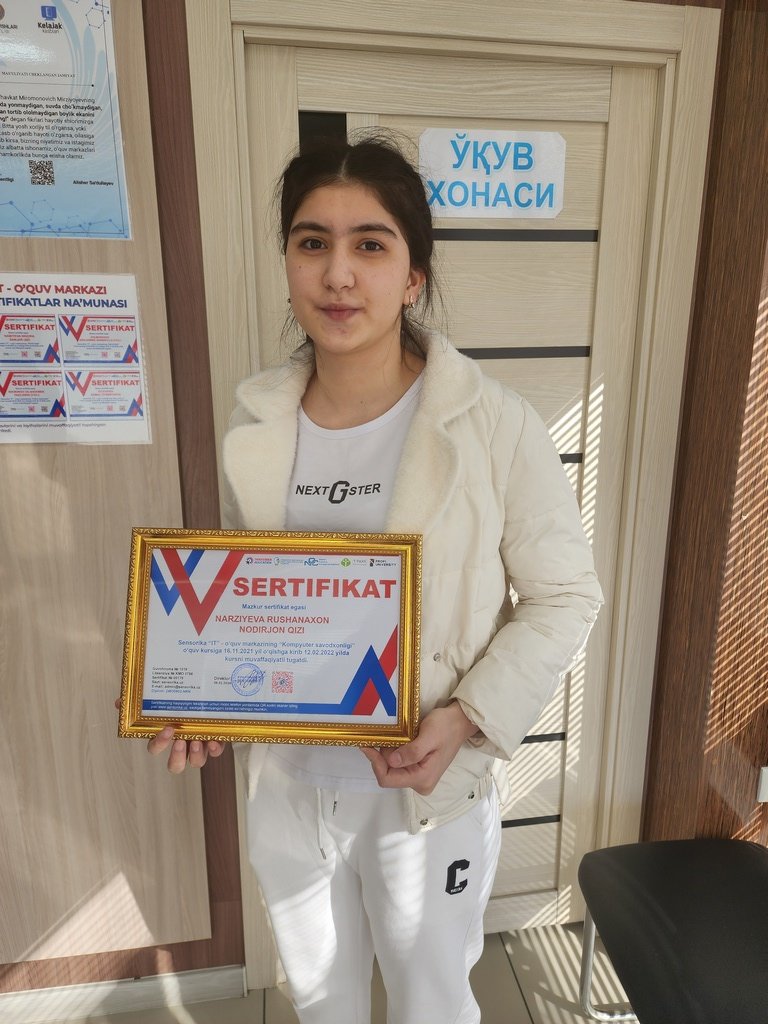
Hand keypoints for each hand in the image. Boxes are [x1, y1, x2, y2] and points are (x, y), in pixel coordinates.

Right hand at [115, 697, 225, 772]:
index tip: (167, 730)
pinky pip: (216, 752)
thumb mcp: (160, 699)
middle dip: (176, 757)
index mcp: (165, 737)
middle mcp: (181, 746)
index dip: (159, 743)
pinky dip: (216, 749)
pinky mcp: (215, 742)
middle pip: (175, 765)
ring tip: (198, 740)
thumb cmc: (178, 703)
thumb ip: (140, 702)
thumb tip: (119, 702)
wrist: (204, 695)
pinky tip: (216, 741)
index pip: (155, 748)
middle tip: (180, 741)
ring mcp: (198, 746)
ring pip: (196, 762)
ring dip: (196, 755)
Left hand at [361, 702, 478, 795]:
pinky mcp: (419, 769)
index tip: (367, 745)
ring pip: (393, 767)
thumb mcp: (429, 736)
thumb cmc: (446, 727)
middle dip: (384, 754)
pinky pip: (399, 762)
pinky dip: (395, 750)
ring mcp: (419, 777)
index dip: (375, 763)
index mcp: (422, 779)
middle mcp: (420, 783)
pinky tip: (399, 738)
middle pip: (389, 773)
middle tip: (387, 734)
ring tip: (397, 734)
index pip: (388, 779)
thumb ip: (411, 751)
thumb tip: (391, 761)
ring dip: (390, 750)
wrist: (460, 722)